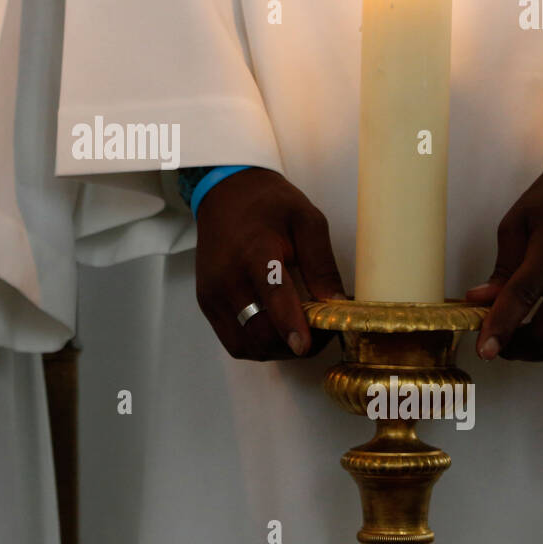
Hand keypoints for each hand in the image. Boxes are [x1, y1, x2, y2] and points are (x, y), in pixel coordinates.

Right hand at [195, 167, 347, 360]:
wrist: (225, 194)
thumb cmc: (269, 205)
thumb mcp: (307, 220)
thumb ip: (322, 264)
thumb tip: (336, 304)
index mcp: (256, 251)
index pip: (272, 293)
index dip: (290, 324)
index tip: (305, 346)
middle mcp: (227, 277)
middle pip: (259, 331)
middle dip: (294, 344)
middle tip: (322, 334)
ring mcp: (212, 294)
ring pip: (246, 345)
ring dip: (277, 349)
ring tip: (300, 333)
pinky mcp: (206, 304)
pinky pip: (234, 341)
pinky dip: (258, 346)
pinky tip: (277, 330)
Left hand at [468, 151, 542, 360]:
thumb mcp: (516, 224)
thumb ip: (501, 268)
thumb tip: (480, 301)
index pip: (524, 296)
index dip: (501, 327)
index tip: (483, 351)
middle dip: (516, 347)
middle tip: (493, 342)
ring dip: (535, 350)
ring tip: (511, 340)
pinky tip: (536, 330)